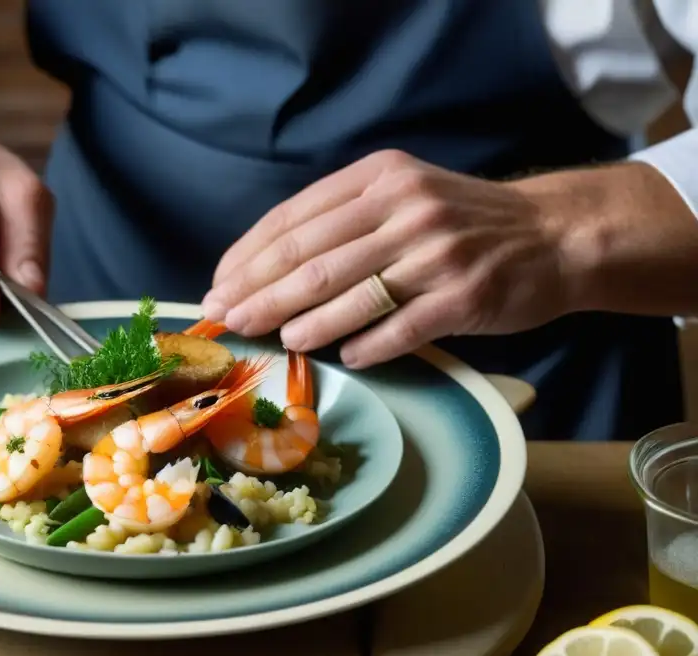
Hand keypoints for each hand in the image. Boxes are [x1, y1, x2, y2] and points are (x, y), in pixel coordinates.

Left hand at [202, 150, 579, 367]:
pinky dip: (366, 345)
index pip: (295, 218)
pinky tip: (343, 358)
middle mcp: (405, 208)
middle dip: (259, 292)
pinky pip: (400, 326)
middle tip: (226, 319)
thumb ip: (343, 219)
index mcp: (380, 179)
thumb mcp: (402, 196)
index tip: (219, 286)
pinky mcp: (464, 295)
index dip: (249, 256)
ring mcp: (436, 252)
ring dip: (303, 321)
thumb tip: (265, 270)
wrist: (554, 235)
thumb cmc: (461, 222)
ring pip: (349, 292)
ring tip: (273, 338)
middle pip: (312, 258)